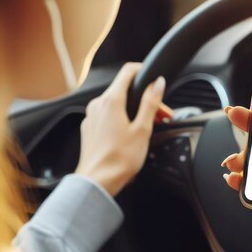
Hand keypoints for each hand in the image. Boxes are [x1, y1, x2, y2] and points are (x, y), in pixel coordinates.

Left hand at [75, 62, 165, 196]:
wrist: (97, 181)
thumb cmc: (119, 160)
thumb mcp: (143, 129)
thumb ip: (151, 102)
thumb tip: (158, 83)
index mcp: (111, 101)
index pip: (127, 71)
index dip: (143, 70)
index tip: (154, 77)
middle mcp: (98, 105)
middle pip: (124, 90)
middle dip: (144, 98)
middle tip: (162, 113)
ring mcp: (92, 116)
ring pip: (116, 104)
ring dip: (135, 110)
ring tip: (150, 125)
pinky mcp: (90, 128)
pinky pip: (108, 116)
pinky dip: (122, 119)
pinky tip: (133, 133)